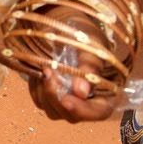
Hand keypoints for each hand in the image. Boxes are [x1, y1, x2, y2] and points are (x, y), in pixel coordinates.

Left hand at [27, 7, 114, 122]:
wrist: (64, 27)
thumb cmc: (83, 35)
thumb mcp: (90, 45)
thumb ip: (89, 67)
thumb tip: (82, 91)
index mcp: (106, 92)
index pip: (99, 112)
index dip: (83, 110)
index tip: (66, 99)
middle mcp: (87, 102)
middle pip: (72, 116)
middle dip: (57, 96)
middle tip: (49, 71)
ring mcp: (66, 102)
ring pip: (53, 112)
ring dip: (45, 91)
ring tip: (45, 67)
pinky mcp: (49, 98)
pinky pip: (39, 101)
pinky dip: (36, 88)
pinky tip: (40, 71)